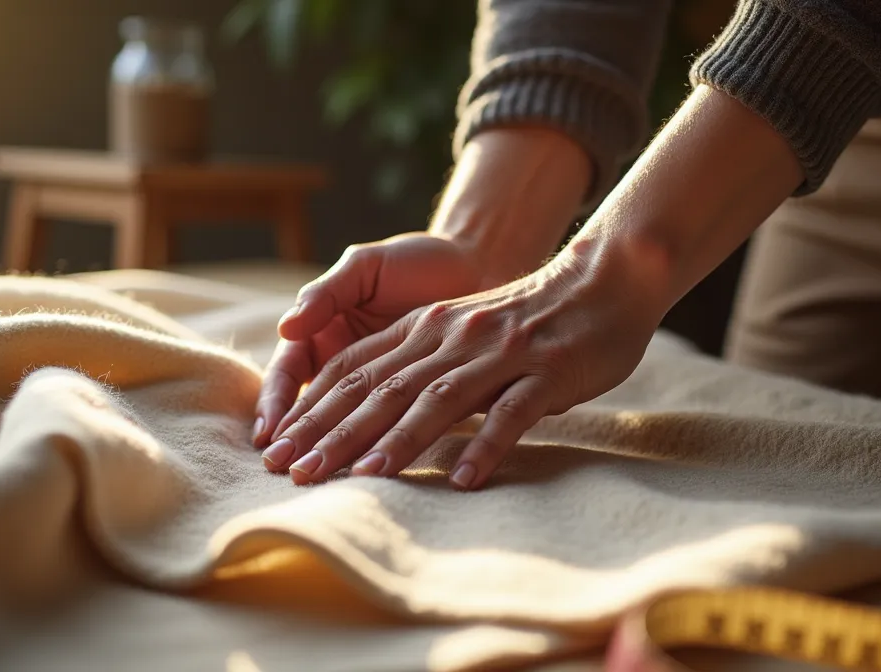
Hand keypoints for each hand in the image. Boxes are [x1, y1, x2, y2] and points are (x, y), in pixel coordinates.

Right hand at [253, 232, 484, 448]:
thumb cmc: (417, 260)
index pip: (287, 373)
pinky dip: (376, 448)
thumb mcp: (367, 266)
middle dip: (296, 437)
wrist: (478, 266)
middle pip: (308, 406)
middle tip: (281, 467)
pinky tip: (369, 470)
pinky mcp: (415, 399)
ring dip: (329, 449)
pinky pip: (390, 429)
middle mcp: (344, 362)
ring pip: (346, 423)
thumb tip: (287, 327)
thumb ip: (328, 292)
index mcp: (322, 331)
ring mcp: (378, 384)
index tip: (271, 431)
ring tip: (315, 475)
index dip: (276, 401)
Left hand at [260, 240, 663, 489]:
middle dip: (332, 431)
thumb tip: (370, 408)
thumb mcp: (462, 328)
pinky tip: (460, 478)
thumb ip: (419, 359)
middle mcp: (453, 338)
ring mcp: (500, 354)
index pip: (354, 370)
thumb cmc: (531, 315)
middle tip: (292, 471)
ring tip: (357, 477)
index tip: (275, 448)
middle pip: (381, 388)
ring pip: (436, 398)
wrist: (605, 279)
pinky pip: (512, 412)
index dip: (311, 408)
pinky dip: (484, 443)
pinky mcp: (547, 371)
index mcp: (427, 327)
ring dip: (394, 439)